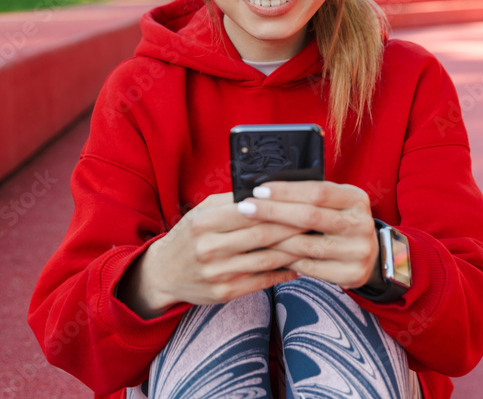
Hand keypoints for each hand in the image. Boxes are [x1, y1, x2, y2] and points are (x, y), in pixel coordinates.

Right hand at [119, 193, 304, 317]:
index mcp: (204, 222)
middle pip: (263, 235)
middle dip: (295, 227)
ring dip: (294, 251)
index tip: (303, 202)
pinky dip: (283, 273)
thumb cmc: (188, 236)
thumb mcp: (201, 212)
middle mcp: (209, 248)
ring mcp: (217, 273)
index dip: (279, 206)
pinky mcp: (225, 292)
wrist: (164, 273)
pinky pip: (262, 280)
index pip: (250, 211)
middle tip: (318, 221)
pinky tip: (299, 266)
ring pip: (267, 259)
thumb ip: (231, 201)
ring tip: (314, 242)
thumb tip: (267, 189)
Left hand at [236, 181, 378, 289]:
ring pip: (306, 245)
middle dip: (273, 211)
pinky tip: (269, 253)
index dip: (286, 190)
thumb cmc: (340, 220)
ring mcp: (358, 251)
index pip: (317, 191)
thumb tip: (266, 191)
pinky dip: (287, 259)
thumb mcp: (336, 202)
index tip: (259, 190)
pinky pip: (310, 267)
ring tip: (251, 232)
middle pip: (310, 216)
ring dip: (274, 238)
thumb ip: (310, 196)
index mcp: (356, 198)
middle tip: (246, 208)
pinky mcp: (352, 274)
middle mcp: (361, 224)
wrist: (371, 254)